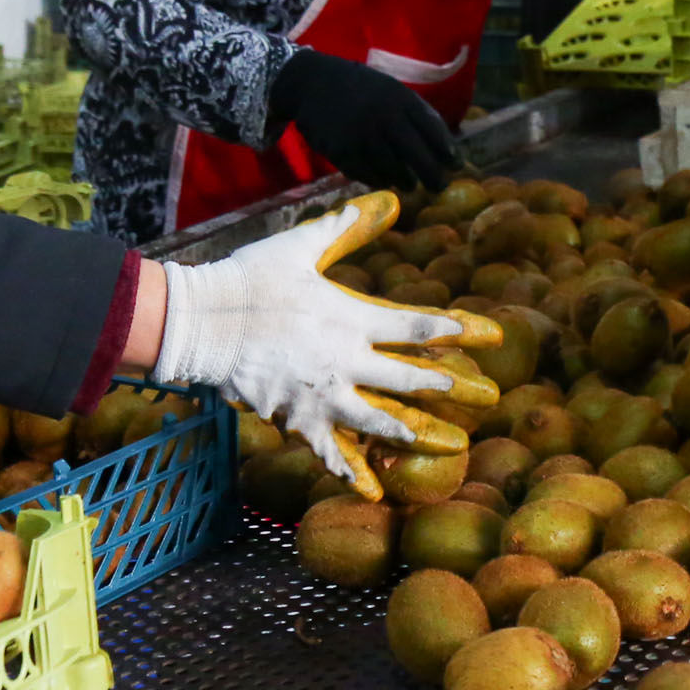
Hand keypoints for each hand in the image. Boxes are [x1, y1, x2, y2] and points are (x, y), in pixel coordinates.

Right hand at [155, 209, 481, 474]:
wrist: (201, 321)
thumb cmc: (251, 278)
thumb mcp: (303, 246)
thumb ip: (348, 227)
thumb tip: (388, 199)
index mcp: (352, 318)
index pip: (416, 326)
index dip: (454, 330)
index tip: (488, 335)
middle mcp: (345, 360)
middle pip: (408, 379)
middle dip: (448, 389)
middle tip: (485, 397)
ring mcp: (321, 394)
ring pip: (376, 420)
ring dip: (410, 432)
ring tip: (442, 445)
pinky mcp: (294, 418)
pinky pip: (327, 450)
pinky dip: (349, 470)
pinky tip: (372, 490)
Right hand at [271, 51, 457, 193]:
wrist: (312, 83)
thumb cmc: (361, 88)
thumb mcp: (391, 90)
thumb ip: (415, 113)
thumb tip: (445, 144)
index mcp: (400, 99)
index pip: (432, 129)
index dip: (447, 150)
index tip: (456, 165)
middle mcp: (384, 118)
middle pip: (416, 155)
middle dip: (432, 175)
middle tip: (440, 187)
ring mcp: (362, 136)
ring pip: (392, 169)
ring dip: (404, 180)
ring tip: (409, 184)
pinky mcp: (341, 151)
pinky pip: (366, 174)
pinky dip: (378, 180)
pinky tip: (384, 180)